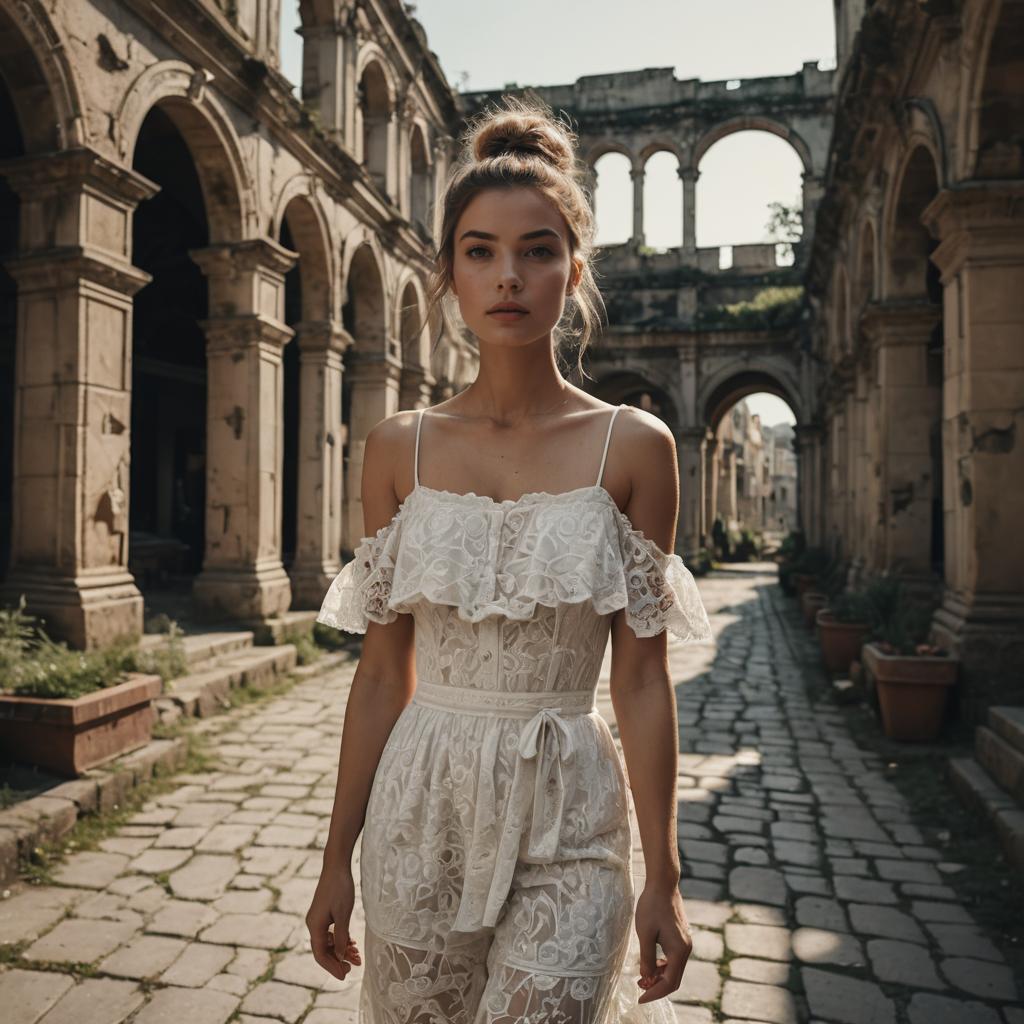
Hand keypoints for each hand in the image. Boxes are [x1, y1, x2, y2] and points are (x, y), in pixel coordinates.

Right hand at [306, 865, 361, 980]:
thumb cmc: (340, 888)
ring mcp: (318, 919)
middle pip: (324, 950)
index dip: (332, 967)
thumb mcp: (343, 915)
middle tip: (354, 967)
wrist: (336, 866)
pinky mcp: (324, 913)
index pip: (321, 955)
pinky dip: (341, 939)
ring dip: (341, 950)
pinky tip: (352, 943)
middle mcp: (313, 924)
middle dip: (338, 960)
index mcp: (315, 926)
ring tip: (357, 956)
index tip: (345, 976)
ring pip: (328, 942)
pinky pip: (330, 932)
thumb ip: (341, 937)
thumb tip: (341, 957)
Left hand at [634, 880, 691, 1003]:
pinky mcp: (681, 936)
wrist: (663, 884)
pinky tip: (651, 963)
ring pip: (674, 969)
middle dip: (657, 987)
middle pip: (674, 978)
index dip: (654, 993)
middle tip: (639, 989)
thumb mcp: (645, 933)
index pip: (670, 982)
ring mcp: (685, 942)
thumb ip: (647, 958)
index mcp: (679, 950)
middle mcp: (686, 949)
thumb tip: (646, 978)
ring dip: (660, 976)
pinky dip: (663, 965)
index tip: (640, 998)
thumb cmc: (652, 906)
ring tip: (643, 977)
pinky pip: (674, 958)